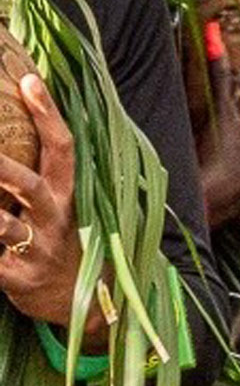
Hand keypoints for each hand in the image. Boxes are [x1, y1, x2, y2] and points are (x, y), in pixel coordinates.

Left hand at [0, 74, 86, 327]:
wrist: (85, 305)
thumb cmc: (62, 243)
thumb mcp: (62, 208)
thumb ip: (42, 174)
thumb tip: (24, 115)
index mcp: (69, 196)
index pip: (62, 148)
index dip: (47, 114)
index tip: (29, 80)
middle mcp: (56, 219)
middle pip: (29, 185)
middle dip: (1, 167)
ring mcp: (37, 250)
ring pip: (1, 226)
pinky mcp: (17, 279)